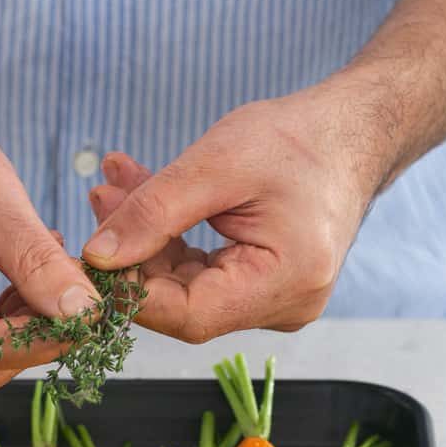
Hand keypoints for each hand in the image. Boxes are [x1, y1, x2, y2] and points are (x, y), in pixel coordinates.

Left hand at [83, 83, 389, 341]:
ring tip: (112, 189)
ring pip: (187, 286)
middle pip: (185, 303)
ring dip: (146, 240)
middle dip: (134, 256)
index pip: (189, 315)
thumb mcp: (220, 163)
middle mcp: (282, 306)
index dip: (133, 292)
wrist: (353, 132)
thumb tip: (98, 256)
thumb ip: (154, 212)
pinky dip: (169, 238)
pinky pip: (202, 273)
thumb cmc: (301, 139)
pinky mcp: (260, 287)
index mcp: (285, 283)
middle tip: (99, 206)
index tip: (91, 255)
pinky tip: (138, 197)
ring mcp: (272, 302)